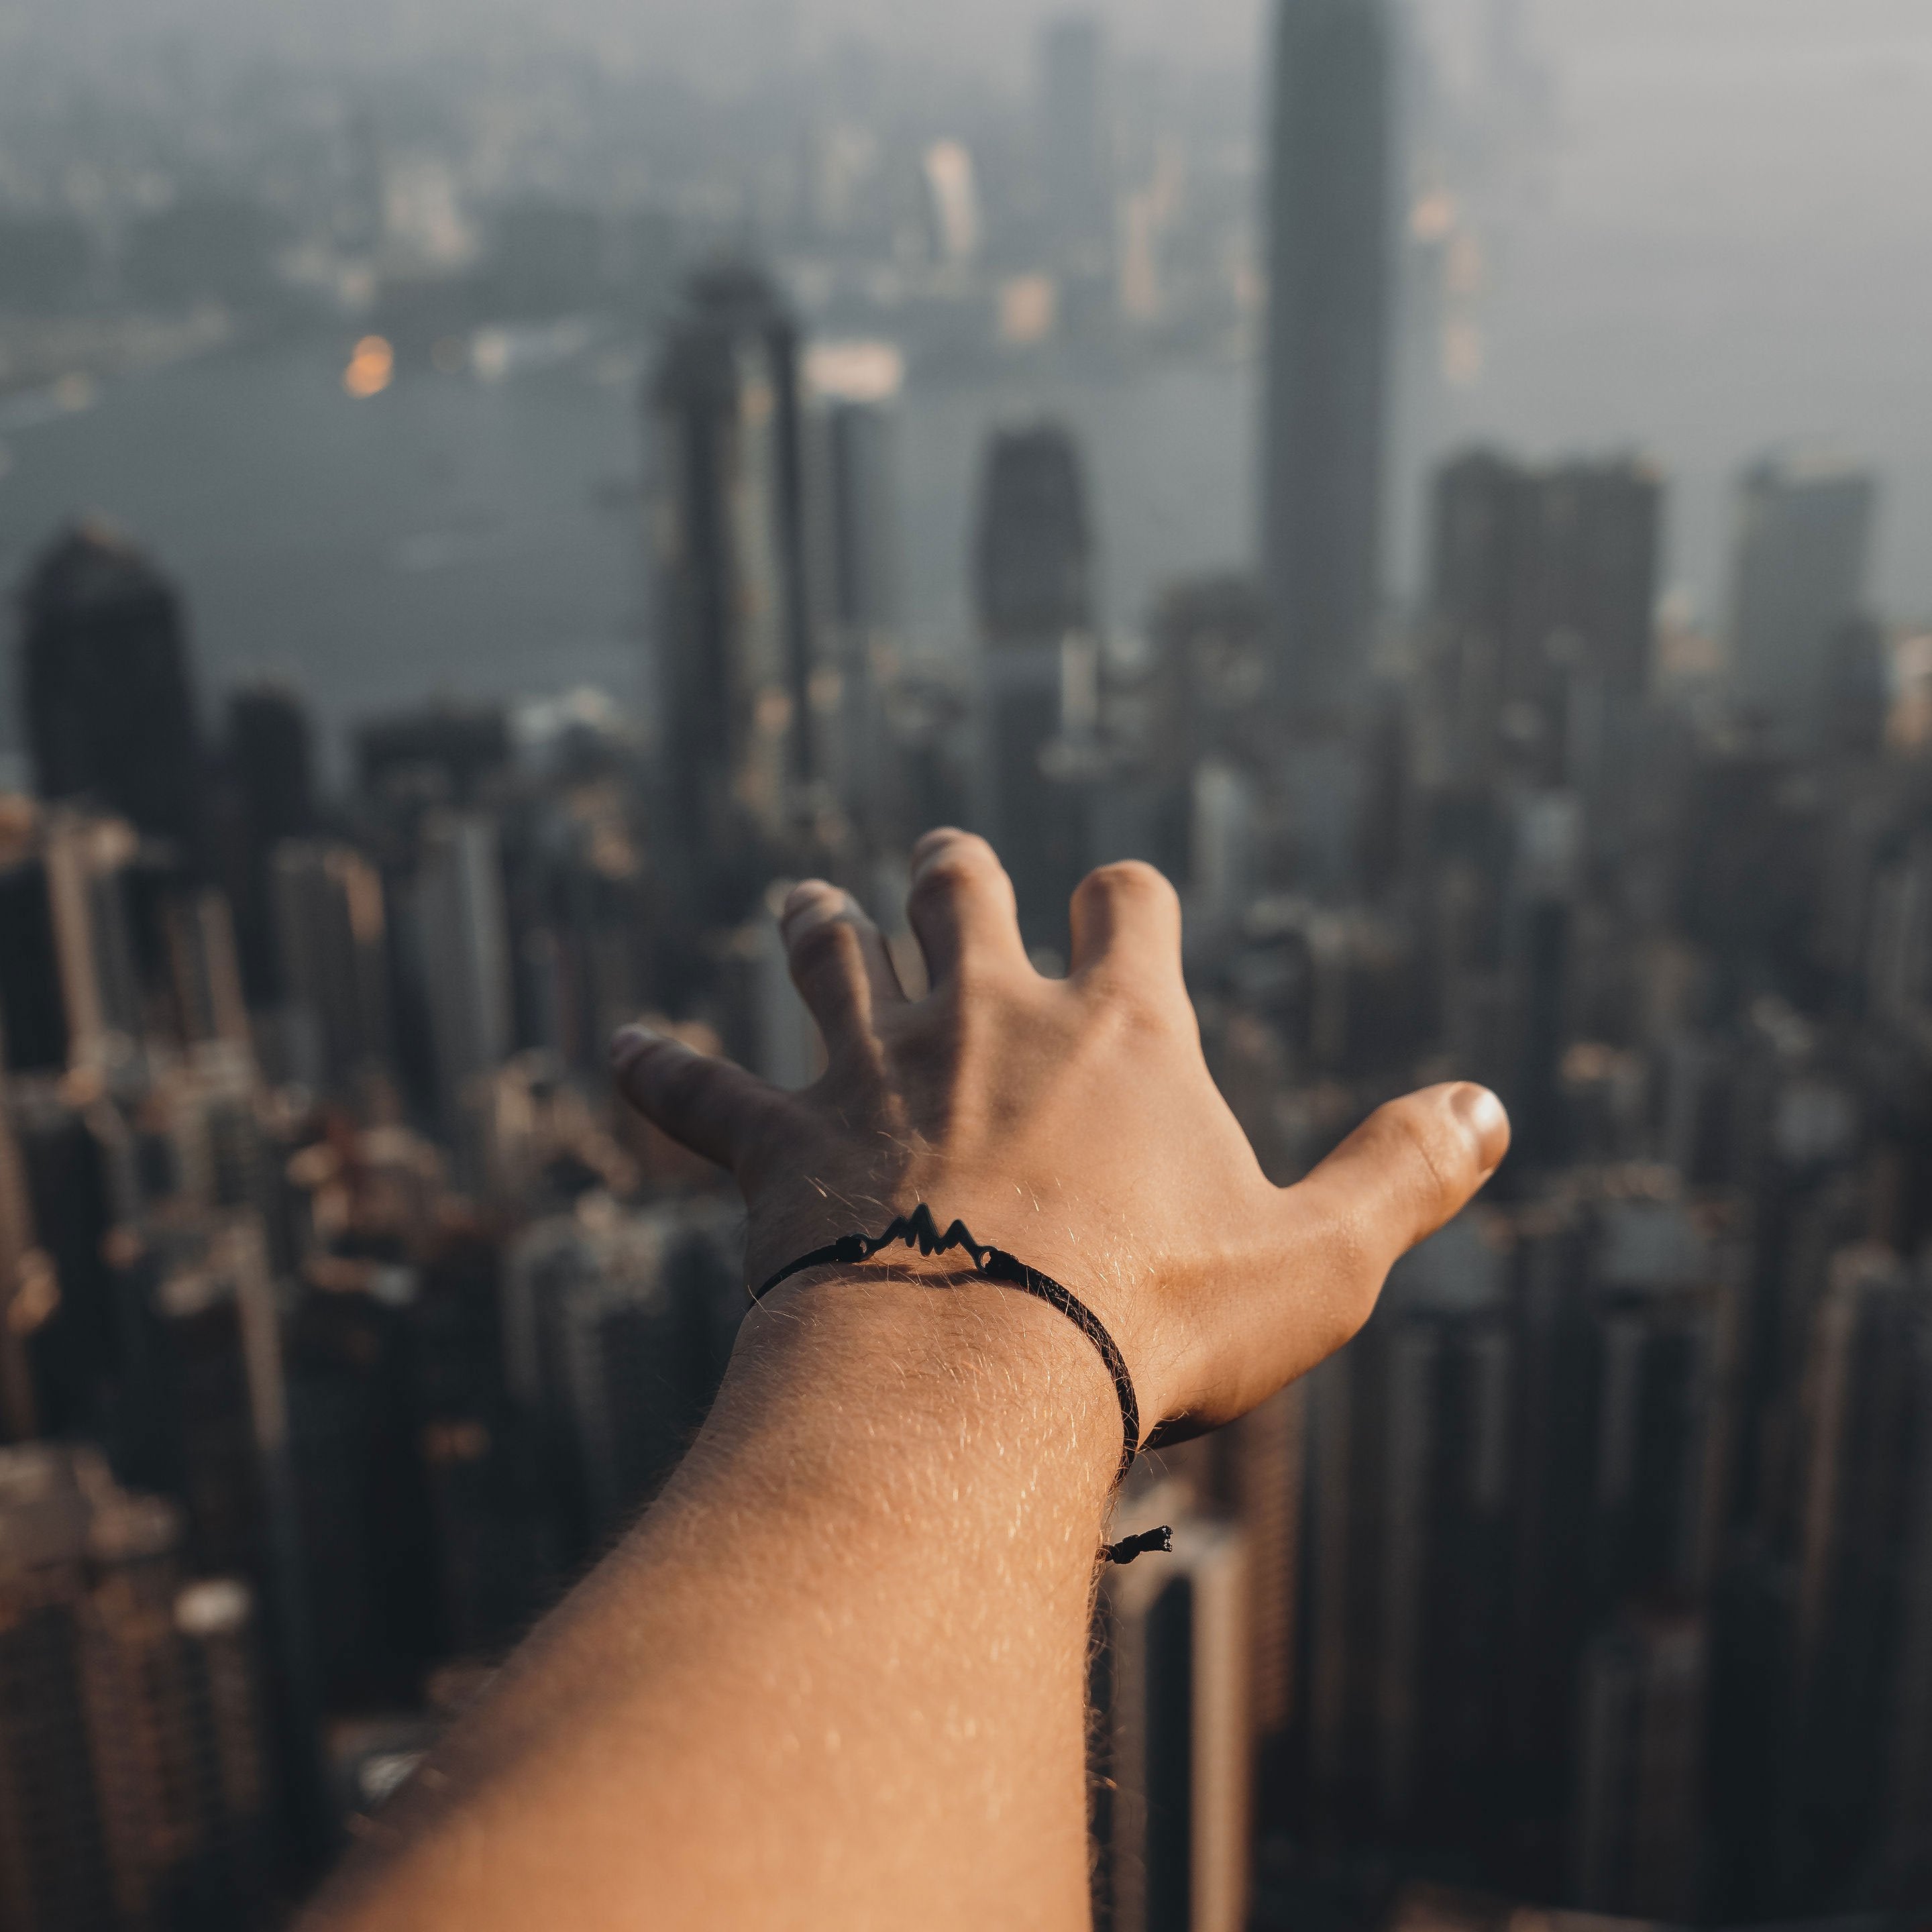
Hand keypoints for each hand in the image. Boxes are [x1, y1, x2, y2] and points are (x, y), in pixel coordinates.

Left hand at [611, 830, 1507, 1445]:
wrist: (975, 1373)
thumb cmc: (1159, 1317)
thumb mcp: (1320, 1257)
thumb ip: (1405, 1171)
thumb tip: (1494, 1105)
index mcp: (1117, 1029)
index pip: (1128, 907)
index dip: (1126, 898)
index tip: (1121, 902)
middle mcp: (986, 1017)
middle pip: (964, 896)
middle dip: (959, 874)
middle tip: (945, 862)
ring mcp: (873, 1069)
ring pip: (832, 957)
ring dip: (819, 925)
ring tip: (804, 901)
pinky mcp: (780, 1143)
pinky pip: (702, 1092)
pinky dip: (661, 1072)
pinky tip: (619, 1055)